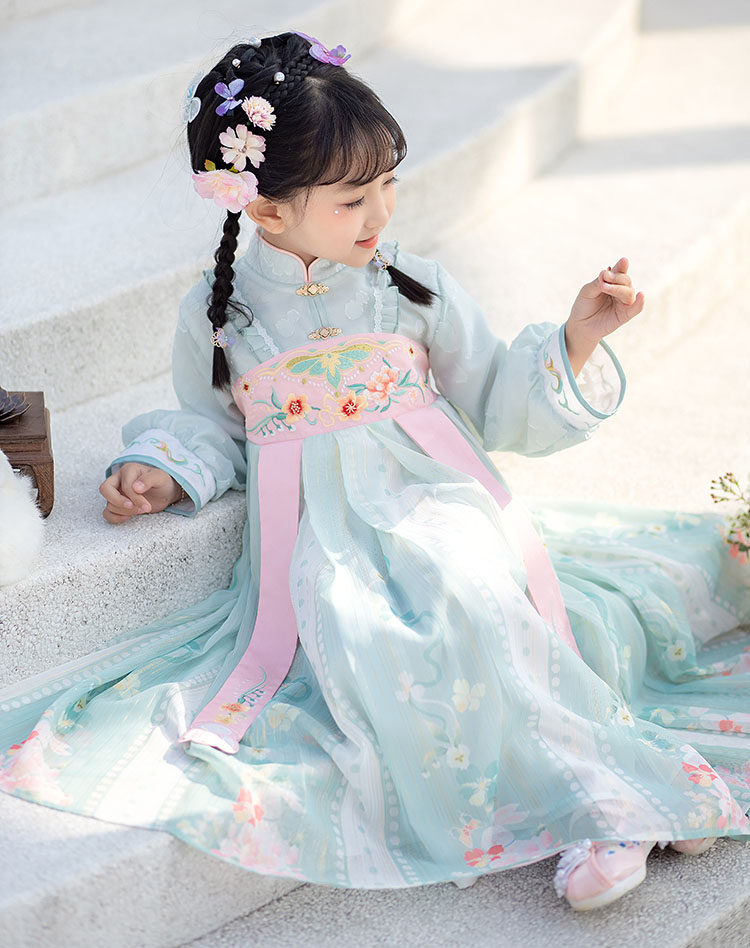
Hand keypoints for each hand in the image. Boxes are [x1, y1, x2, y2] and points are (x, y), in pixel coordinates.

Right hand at [100, 463, 182, 523]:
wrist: (165, 492)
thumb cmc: (162, 482)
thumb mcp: (160, 478)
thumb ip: (149, 479)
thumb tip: (136, 487)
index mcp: (128, 470)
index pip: (124, 485)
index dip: (134, 498)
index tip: (147, 506)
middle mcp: (119, 480)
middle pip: (105, 489)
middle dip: (120, 502)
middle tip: (135, 508)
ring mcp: (116, 492)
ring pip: (109, 503)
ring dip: (124, 511)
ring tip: (140, 510)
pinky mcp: (117, 504)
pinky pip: (107, 512)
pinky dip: (114, 517)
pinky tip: (128, 517)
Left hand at [565, 257, 644, 375]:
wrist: (580, 325)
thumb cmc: (584, 306)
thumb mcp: (588, 291)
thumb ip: (598, 282)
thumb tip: (608, 270)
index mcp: (612, 282)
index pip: (620, 272)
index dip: (621, 267)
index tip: (623, 261)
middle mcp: (620, 291)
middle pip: (626, 281)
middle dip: (616, 278)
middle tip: (604, 279)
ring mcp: (623, 303)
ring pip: (629, 292)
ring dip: (618, 289)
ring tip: (604, 288)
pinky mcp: (625, 315)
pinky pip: (636, 308)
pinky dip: (639, 302)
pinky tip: (641, 295)